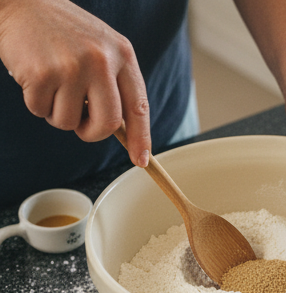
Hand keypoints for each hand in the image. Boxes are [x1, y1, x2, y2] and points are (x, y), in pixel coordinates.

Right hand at [0, 0, 149, 164]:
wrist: (20, 1)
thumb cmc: (62, 30)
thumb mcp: (100, 48)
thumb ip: (114, 83)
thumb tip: (124, 132)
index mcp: (122, 54)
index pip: (138, 107)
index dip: (140, 138)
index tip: (140, 160)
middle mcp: (101, 60)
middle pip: (108, 124)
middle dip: (92, 133)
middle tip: (81, 126)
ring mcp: (71, 67)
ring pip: (69, 122)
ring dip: (57, 114)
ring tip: (51, 85)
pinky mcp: (41, 74)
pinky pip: (41, 111)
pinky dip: (35, 102)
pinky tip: (34, 76)